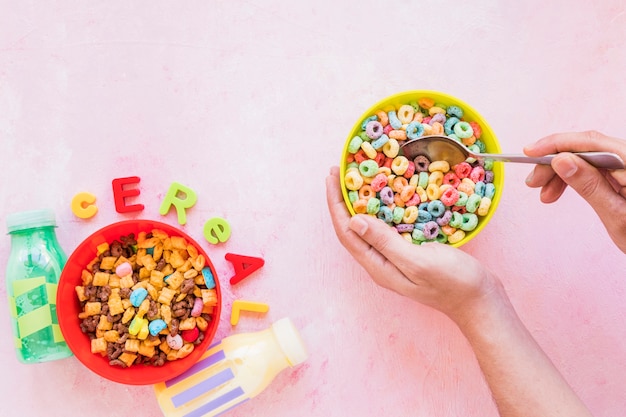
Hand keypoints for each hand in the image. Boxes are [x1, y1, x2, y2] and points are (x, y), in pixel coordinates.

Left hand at [325, 166, 502, 324]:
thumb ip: (385, 243)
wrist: (480, 300)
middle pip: (352, 228)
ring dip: (359, 202)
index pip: (347, 232)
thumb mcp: (418, 261)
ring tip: (356, 177)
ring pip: (368, 226)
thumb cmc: (453, 283)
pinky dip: (381, 207)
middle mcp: (381, 262)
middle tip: (339, 171)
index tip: (333, 176)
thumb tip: (354, 221)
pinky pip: (387, 226)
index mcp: (378, 266)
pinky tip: (386, 193)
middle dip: (342, 199)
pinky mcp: (409, 251)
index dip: (336, 204)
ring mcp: (394, 257)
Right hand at [524, 131, 625, 252]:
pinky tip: (560, 191)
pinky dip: (573, 178)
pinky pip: (593, 168)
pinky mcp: (623, 174)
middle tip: (533, 183)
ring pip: (586, 158)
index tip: (529, 152)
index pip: (590, 142)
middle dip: (554, 163)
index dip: (556, 144)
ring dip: (561, 172)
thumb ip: (589, 185)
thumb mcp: (617, 216)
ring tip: (545, 194)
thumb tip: (561, 160)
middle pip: (585, 149)